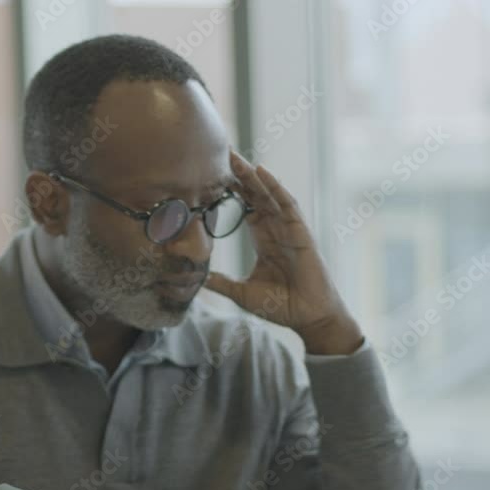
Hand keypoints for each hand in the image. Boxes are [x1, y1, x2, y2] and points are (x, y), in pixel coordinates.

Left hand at [203, 152, 363, 355]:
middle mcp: (276, 229)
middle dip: (239, 175)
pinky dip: (274, 187)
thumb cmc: (282, 306)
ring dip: (252, 175)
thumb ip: (222, 284)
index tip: (214, 173)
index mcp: (263, 239)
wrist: (309, 318)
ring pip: (268, 194)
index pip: (245, 207)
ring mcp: (289, 229)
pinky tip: (261, 172)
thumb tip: (199, 279)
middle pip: (255, 195)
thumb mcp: (243, 293)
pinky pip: (287, 205)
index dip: (232, 190)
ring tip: (236, 156)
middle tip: (221, 152)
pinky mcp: (301, 233)